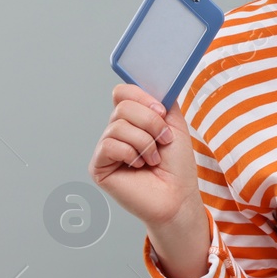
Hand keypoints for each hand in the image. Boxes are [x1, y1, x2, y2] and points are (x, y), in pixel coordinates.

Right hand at [88, 83, 199, 230]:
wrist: (178, 196)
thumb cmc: (177, 166)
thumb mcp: (175, 125)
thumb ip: (164, 102)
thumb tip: (156, 81)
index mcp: (132, 120)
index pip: (122, 92)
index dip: (142, 97)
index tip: (161, 111)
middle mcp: (115, 132)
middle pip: (123, 106)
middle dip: (151, 122)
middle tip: (163, 141)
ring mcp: (105, 149)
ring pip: (118, 125)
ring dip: (145, 142)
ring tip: (153, 159)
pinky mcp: (98, 166)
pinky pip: (109, 145)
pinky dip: (131, 153)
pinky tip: (138, 167)